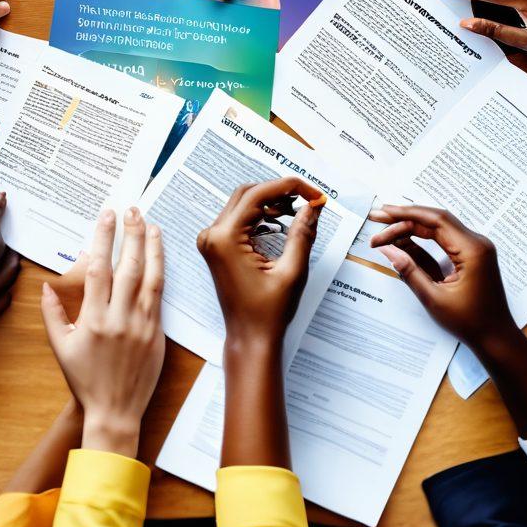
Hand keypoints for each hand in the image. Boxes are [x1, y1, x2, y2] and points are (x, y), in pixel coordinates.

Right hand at [40, 208, 164, 456]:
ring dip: (152, 248)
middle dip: (131, 234)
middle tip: (132, 209)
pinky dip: (160, 272)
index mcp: (93, 320)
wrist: (115, 412)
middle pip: (128, 266)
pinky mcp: (158, 333)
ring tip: (151, 225)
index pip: (99, 268)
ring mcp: (142, 325)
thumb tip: (46, 285)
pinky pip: (160, 296)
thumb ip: (53, 315)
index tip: (107, 215)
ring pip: (150, 278)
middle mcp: (119, 319)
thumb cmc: (85, 380)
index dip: (103, 238)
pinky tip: (159, 256)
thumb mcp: (62, 348)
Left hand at [197, 178, 322, 346]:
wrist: (249, 339)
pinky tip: (281, 222)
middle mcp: (212, 235)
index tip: (314, 194)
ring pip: (243, 203)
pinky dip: (261, 215)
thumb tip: (313, 206)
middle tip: (309, 200)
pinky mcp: (217, 247)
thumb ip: (303, 234)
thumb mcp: (292, 271)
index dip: (289, 187)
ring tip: (298, 211)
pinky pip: (239, 218)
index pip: (258, 195)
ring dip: (271, 202)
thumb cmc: (268, 313)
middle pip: (248, 193)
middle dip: (280, 192)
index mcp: (225, 239)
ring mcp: (212, 241)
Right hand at [370, 204, 515, 349]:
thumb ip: (409, 271)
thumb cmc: (471, 322)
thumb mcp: (434, 298)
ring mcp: (474, 249)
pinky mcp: (469, 256)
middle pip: (434, 220)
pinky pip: (442, 241)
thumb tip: (388, 250)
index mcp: (472, 250)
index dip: (405, 215)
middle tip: (378, 217)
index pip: (434, 220)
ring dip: (411, 228)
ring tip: (384, 229)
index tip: (383, 215)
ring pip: (436, 228)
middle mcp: (476, 243)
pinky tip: (401, 241)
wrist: (497, 339)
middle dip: (404, 217)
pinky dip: (421, 240)